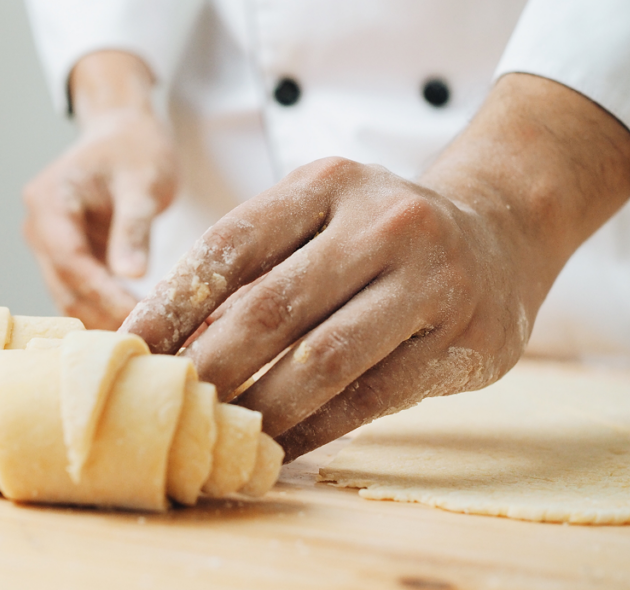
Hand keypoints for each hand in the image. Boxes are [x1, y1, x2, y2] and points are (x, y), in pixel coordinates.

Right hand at [23, 51, 176, 328]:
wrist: (123, 131)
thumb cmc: (136, 148)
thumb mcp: (142, 183)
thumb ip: (134, 227)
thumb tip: (132, 275)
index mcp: (49, 202)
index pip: (71, 260)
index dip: (102, 293)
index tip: (137, 315)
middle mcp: (38, 226)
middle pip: (65, 284)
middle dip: (103, 313)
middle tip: (146, 338)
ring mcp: (47, 243)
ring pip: (69, 294)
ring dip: (102, 316)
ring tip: (143, 337)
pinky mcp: (66, 255)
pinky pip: (80, 289)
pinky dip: (104, 306)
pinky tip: (135, 321)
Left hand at [123, 73, 629, 459]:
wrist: (499, 232)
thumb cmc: (381, 231)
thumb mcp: (321, 215)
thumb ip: (257, 264)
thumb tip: (173, 338)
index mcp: (328, 182)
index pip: (231, 244)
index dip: (171, 301)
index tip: (129, 346)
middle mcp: (382, 223)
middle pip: (270, 307)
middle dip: (207, 365)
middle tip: (167, 402)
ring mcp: (429, 281)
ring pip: (321, 360)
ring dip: (259, 406)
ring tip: (216, 432)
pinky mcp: (461, 342)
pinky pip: (369, 397)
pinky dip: (315, 428)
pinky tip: (278, 446)